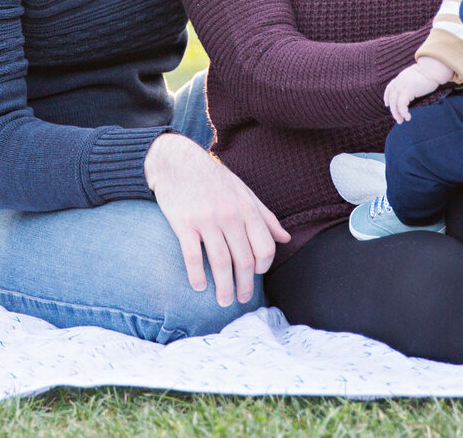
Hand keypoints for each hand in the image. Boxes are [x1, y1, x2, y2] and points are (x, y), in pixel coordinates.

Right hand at [144, 133, 289, 307]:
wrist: (176, 161)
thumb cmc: (213, 179)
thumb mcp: (244, 192)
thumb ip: (265, 217)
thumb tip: (285, 238)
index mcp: (247, 208)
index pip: (265, 247)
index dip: (263, 267)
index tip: (255, 276)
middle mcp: (230, 215)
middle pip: (244, 260)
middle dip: (244, 285)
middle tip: (241, 299)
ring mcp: (206, 220)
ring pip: (221, 263)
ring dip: (223, 287)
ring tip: (223, 301)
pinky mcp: (183, 224)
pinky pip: (193, 257)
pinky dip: (197, 276)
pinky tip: (199, 287)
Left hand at [384, 58, 451, 122]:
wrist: (432, 69)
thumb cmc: (429, 73)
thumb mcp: (416, 76)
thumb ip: (411, 82)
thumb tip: (414, 87)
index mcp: (400, 78)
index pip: (390, 87)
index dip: (386, 96)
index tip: (386, 104)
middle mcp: (398, 82)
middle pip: (391, 98)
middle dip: (393, 110)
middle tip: (398, 119)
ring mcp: (401, 86)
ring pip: (394, 103)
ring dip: (396, 113)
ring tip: (401, 121)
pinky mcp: (407, 91)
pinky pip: (401, 105)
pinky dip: (403, 112)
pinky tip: (408, 117)